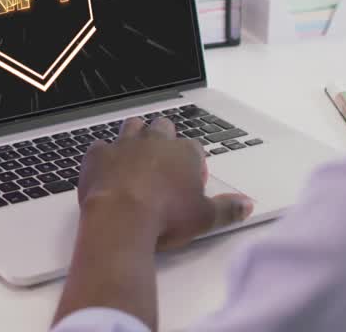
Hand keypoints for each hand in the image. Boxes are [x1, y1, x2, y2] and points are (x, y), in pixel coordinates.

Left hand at [78, 117, 253, 250]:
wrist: (121, 219)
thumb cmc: (167, 217)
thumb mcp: (205, 218)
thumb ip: (227, 209)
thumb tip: (247, 204)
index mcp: (184, 153)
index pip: (194, 149)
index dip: (192, 164)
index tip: (189, 181)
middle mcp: (156, 141)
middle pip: (163, 127)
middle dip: (164, 139)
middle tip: (163, 164)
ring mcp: (125, 144)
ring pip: (133, 126)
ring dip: (135, 136)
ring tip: (135, 158)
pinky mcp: (98, 154)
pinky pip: (101, 146)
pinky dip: (104, 155)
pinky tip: (105, 170)